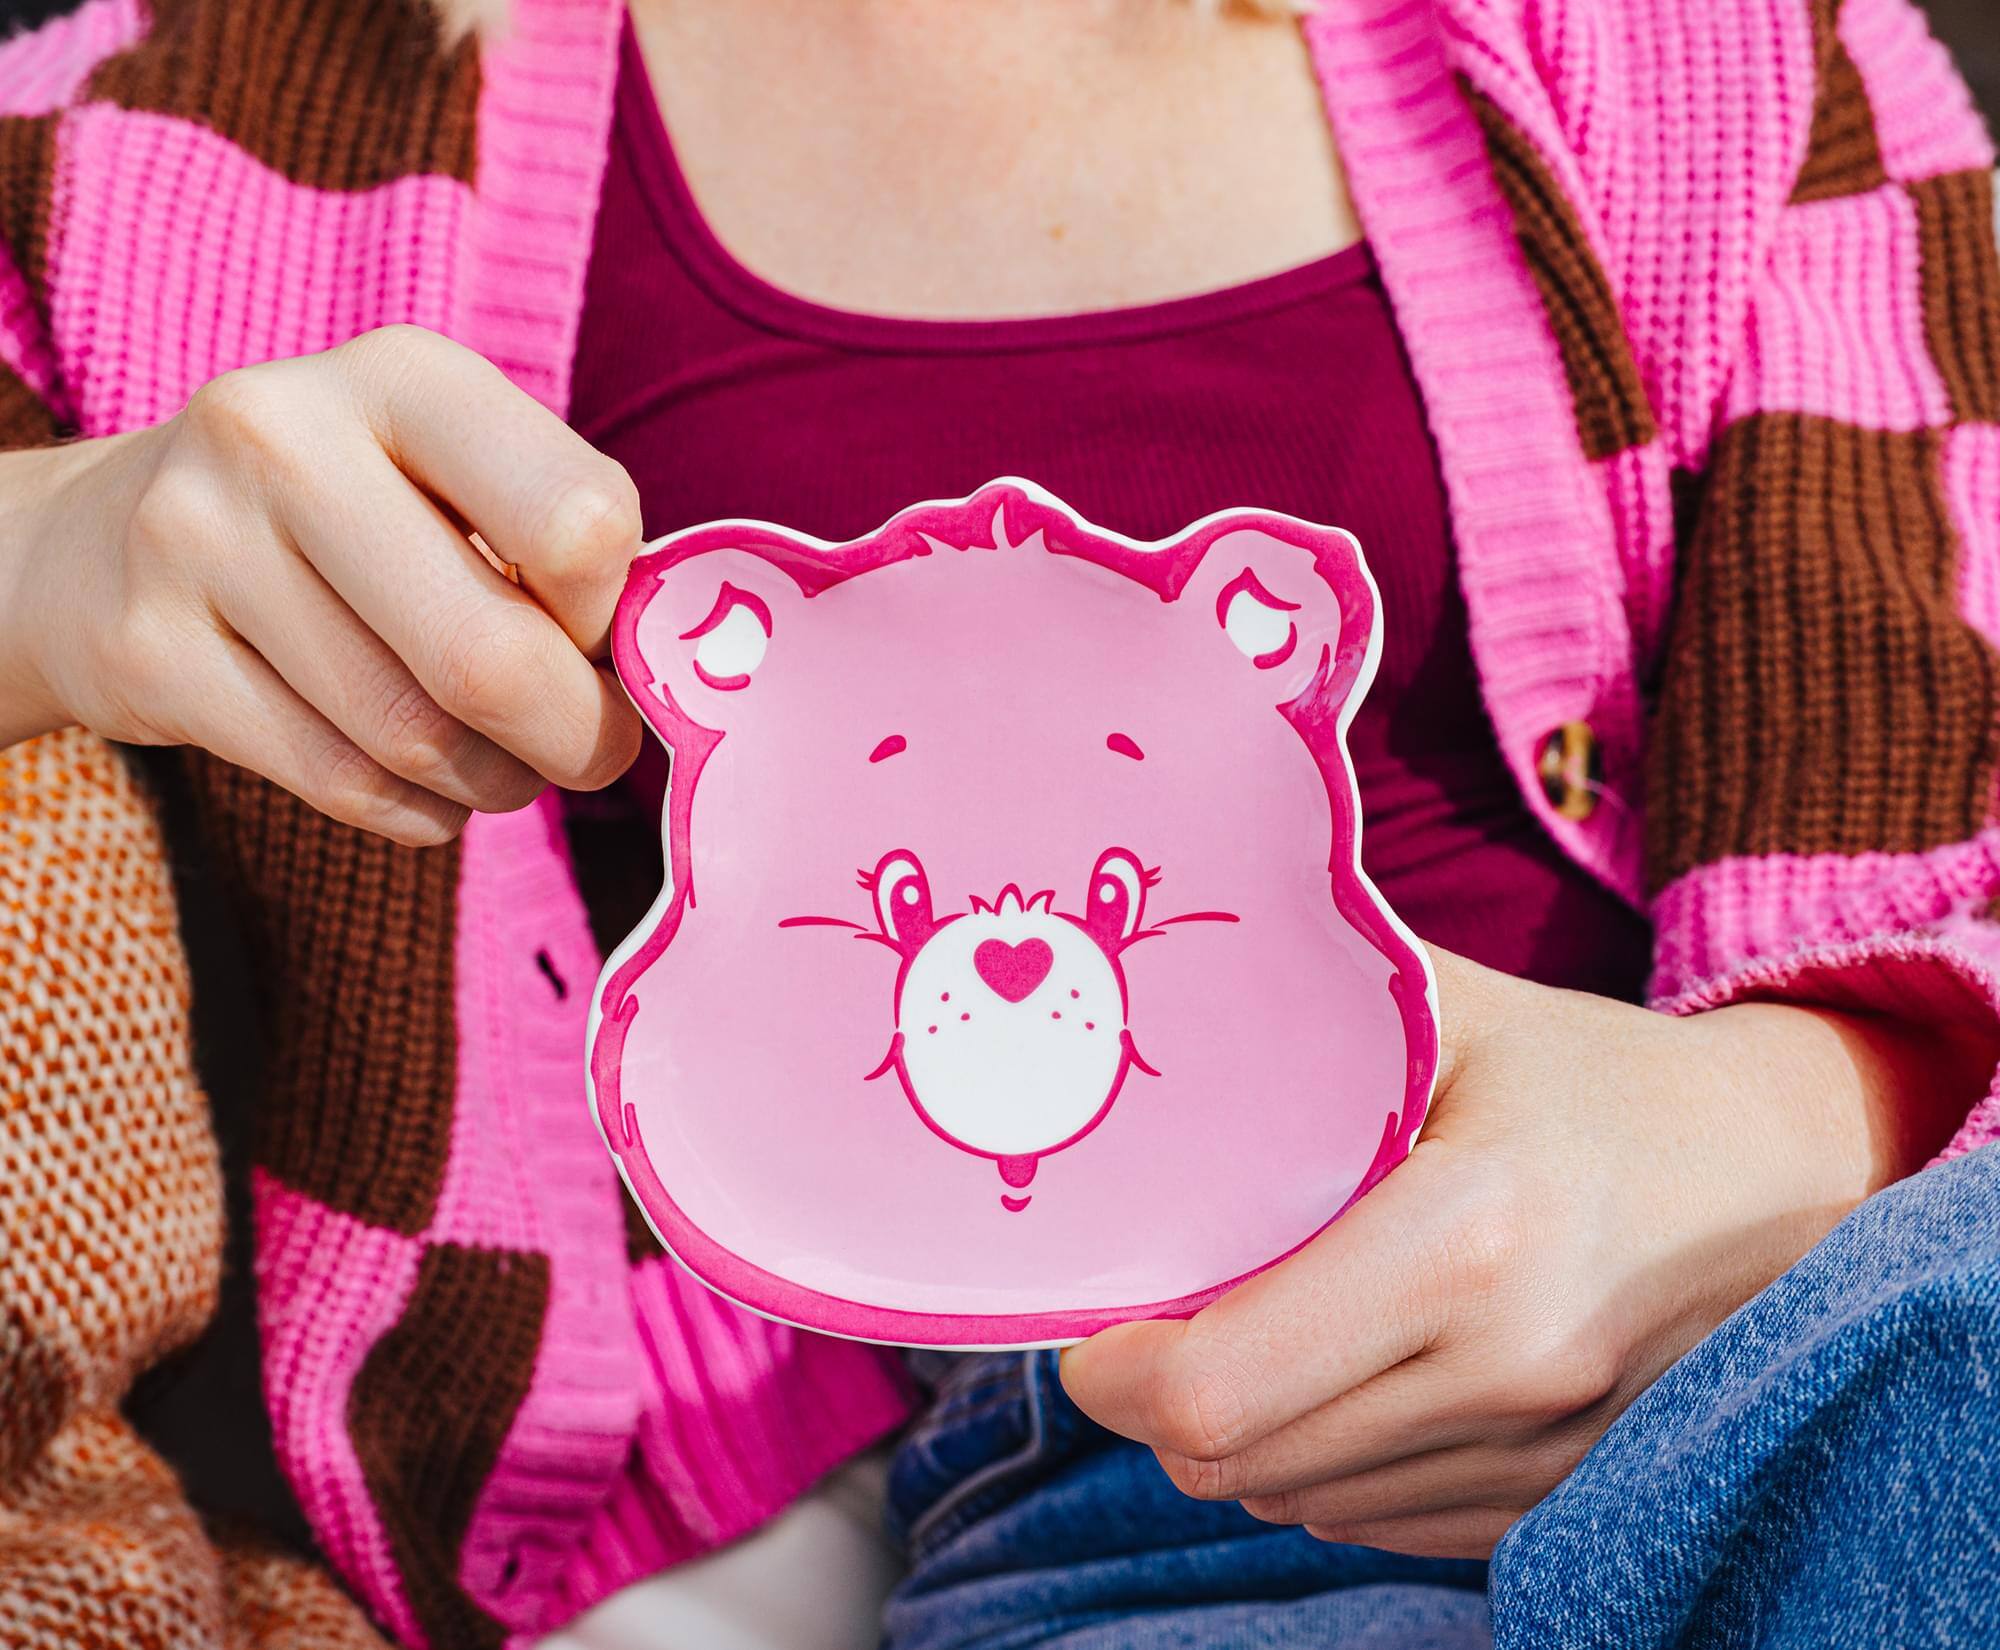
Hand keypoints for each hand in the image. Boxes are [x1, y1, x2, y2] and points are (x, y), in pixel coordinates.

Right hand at [0, 325, 643, 843]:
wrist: (100, 543)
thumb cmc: (347, 520)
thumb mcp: (450, 477)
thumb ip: (558, 548)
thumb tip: (664, 672)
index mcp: (405, 374)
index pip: (580, 524)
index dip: (613, 615)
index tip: (597, 635)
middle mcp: (284, 434)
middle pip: (494, 655)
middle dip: (574, 736)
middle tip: (589, 749)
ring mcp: (196, 540)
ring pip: (415, 735)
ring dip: (494, 780)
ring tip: (499, 763)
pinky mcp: (145, 652)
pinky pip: (339, 782)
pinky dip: (416, 811)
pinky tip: (423, 785)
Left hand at [1059, 947, 1979, 1557]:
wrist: (1779, 1166)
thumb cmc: (1587, 1072)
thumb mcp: (1447, 1008)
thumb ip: (1299, 1009)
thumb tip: (1133, 994)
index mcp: (1465, 1237)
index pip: (1218, 1390)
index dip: (1116, 1374)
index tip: (1093, 1326)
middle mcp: (1509, 1368)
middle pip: (1238, 1463)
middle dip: (1163, 1403)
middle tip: (1159, 1316)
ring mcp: (1547, 1452)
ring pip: (1300, 1500)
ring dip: (1245, 1434)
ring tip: (1259, 1328)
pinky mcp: (1564, 1494)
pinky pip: (1381, 1521)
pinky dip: (1327, 1463)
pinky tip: (1345, 1371)